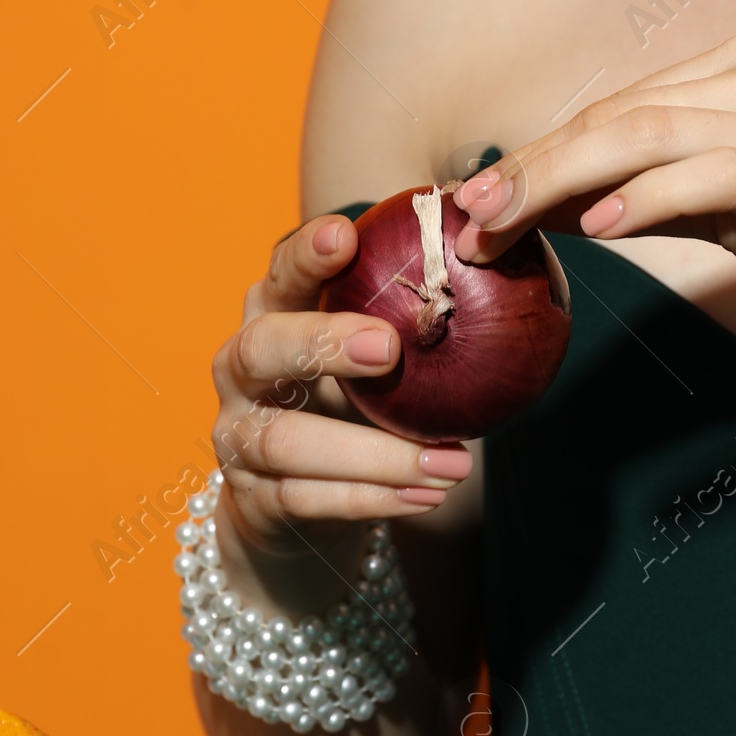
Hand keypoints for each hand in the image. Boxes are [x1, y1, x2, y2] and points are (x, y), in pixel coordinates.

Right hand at [211, 215, 474, 561]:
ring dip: (376, 455)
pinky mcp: (251, 497)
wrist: (286, 495)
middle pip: (261, 348)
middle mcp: (240, 369)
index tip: (343, 236)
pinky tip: (427, 496)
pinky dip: (371, 498)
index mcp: (271, 313)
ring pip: (289, 441)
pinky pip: (305, 499)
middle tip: (388, 348)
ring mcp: (236, 435)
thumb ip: (408, 317)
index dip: (305, 254)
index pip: (280, 273)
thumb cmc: (346, 396)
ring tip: (453, 464)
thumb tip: (499, 274)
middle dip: (321, 343)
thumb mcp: (368, 352)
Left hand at [452, 31, 735, 353]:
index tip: (476, 201)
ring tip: (502, 222)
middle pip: (620, 114)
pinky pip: (710, 173)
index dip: (541, 152)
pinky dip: (645, 197)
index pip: (618, 106)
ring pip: (649, 133)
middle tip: (465, 215)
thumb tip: (555, 204)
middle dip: (533, 165)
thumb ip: (655, 192)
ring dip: (561, 179)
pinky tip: (595, 229)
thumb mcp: (735, 205)